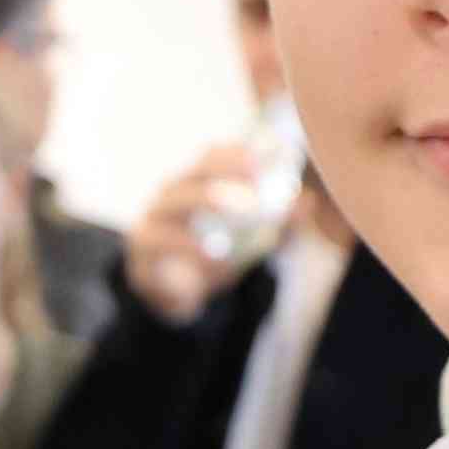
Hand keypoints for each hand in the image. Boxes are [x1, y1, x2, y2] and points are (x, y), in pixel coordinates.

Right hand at [117, 140, 259, 323]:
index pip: (210, 157)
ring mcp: (150, 222)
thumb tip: (307, 202)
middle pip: (190, 178)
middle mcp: (169, 196)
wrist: (175, 294)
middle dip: (220, 182)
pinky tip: (211, 263)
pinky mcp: (142, 254)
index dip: (235, 154)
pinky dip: (187, 254)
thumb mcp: (247, 237)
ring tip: (224, 239)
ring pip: (170, 213)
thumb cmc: (212, 252)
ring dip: (198, 225)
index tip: (266, 155)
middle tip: (251, 198)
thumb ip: (276, 219)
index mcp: (194, 182)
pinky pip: (161, 248)